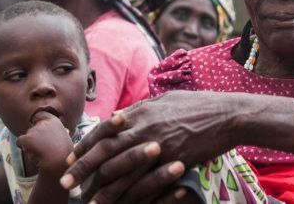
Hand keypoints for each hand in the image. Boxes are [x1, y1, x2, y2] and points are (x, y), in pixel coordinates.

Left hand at [17, 111, 72, 173]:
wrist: (58, 163)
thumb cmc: (64, 154)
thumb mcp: (66, 139)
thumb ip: (61, 132)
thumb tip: (66, 130)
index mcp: (55, 121)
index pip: (40, 115)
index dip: (38, 123)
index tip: (42, 133)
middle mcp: (44, 123)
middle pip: (32, 128)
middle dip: (34, 137)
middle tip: (44, 146)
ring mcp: (35, 130)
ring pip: (26, 136)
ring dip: (30, 144)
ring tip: (41, 151)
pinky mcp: (27, 138)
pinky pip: (19, 142)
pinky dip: (23, 147)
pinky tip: (33, 152)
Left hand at [61, 90, 236, 202]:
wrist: (226, 115)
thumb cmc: (198, 105)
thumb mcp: (165, 100)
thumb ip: (140, 108)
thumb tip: (119, 115)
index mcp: (140, 112)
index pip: (103, 130)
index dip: (84, 146)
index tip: (70, 158)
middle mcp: (144, 129)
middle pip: (105, 152)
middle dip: (83, 169)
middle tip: (67, 184)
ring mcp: (158, 147)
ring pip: (123, 171)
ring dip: (104, 188)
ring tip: (89, 202)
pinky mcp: (173, 162)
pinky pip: (148, 182)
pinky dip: (132, 195)